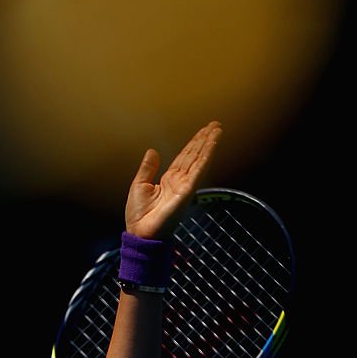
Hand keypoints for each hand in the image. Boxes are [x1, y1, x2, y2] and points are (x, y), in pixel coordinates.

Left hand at [125, 121, 221, 238]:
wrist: (140, 233)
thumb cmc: (139, 215)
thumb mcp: (139, 185)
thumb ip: (148, 168)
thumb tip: (152, 151)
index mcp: (169, 180)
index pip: (185, 157)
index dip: (194, 143)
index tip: (203, 131)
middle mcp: (180, 181)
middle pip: (195, 155)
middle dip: (204, 139)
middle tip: (215, 125)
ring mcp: (185, 185)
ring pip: (199, 159)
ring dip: (208, 144)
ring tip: (217, 129)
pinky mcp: (186, 191)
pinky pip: (198, 170)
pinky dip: (205, 156)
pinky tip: (212, 144)